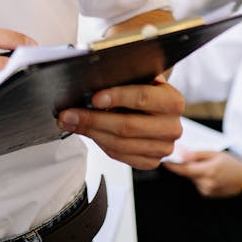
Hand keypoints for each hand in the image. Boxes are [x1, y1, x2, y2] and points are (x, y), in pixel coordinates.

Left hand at [56, 78, 183, 169]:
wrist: (153, 109)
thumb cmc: (141, 89)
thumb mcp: (138, 79)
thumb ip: (123, 80)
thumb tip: (89, 84)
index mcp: (173, 101)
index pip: (143, 98)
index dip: (117, 97)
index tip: (94, 98)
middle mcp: (172, 127)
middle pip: (128, 126)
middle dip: (93, 119)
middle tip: (69, 114)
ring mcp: (163, 148)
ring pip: (120, 144)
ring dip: (90, 133)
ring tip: (70, 123)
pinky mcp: (151, 162)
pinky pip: (119, 156)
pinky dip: (99, 143)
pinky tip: (86, 132)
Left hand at [164, 150, 241, 197]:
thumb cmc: (232, 164)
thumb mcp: (215, 154)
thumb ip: (196, 154)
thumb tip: (180, 153)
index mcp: (209, 171)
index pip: (184, 169)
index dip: (172, 166)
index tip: (163, 161)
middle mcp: (207, 183)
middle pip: (187, 173)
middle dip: (187, 165)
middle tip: (196, 158)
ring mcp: (207, 191)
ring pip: (192, 178)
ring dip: (195, 172)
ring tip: (209, 167)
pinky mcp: (208, 195)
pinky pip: (197, 184)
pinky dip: (200, 178)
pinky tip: (211, 175)